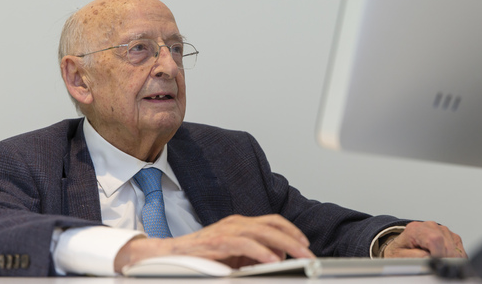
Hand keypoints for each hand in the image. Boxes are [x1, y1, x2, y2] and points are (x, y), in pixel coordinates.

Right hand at [114, 214, 314, 271]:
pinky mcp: (218, 241)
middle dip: (294, 239)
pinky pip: (245, 244)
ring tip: (299, 256)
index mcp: (241, 224)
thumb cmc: (203, 256)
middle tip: (309, 253)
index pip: (272, 221)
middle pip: (272, 225)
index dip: (291, 230)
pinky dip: (261, 252)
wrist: (172, 255)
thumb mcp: (234, 255)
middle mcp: (236, 223)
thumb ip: (254, 254)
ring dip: (284, 244)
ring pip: (262, 231)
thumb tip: (278, 257)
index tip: (305, 244)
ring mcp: (227, 230)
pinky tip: (272, 260)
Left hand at [383, 221, 466, 257]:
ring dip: (449, 259)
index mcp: (415, 229)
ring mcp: (441, 229)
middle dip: (444, 260)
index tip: (436, 264)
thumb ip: (415, 256)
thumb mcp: (401, 255)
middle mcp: (430, 226)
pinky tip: (443, 258)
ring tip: (435, 261)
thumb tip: (429, 259)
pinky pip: (459, 249)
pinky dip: (455, 258)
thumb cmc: (401, 251)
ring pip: (455, 248)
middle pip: (447, 245)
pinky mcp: (450, 235)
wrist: (402, 246)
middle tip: (436, 267)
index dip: (439, 254)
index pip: (434, 239)